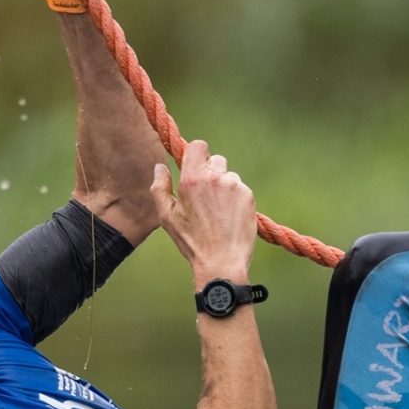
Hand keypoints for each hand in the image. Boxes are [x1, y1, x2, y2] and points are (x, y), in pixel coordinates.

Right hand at [152, 141, 258, 288]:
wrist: (221, 262)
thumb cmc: (192, 242)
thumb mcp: (167, 217)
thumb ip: (160, 188)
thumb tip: (160, 167)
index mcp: (192, 179)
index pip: (198, 146)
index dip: (196, 154)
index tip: (195, 166)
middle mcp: (215, 177)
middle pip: (215, 160)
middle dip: (210, 173)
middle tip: (206, 196)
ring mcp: (234, 185)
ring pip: (228, 175)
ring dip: (224, 186)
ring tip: (218, 212)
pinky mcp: (248, 195)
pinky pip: (240, 188)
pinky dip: (236, 198)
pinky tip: (229, 216)